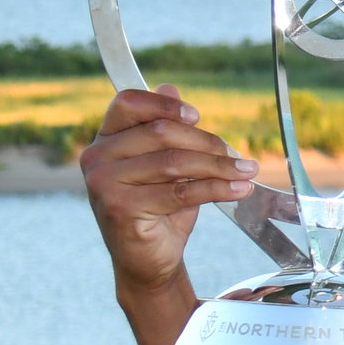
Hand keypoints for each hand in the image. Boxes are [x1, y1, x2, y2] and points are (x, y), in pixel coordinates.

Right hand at [81, 84, 258, 293]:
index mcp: (105, 139)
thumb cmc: (159, 207)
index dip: (165, 105)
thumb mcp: (165, 164)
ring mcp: (104, 183)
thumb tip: (169, 85)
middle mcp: (96, 157)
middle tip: (239, 158)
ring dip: (219, 167)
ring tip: (247, 172)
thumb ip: (166, 129)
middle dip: (208, 144)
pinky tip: (239, 189)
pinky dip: (217, 188)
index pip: (128, 103)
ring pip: (175, 163)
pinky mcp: (120, 208)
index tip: (197, 116)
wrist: (148, 259)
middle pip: (162, 133)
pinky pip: (180, 192)